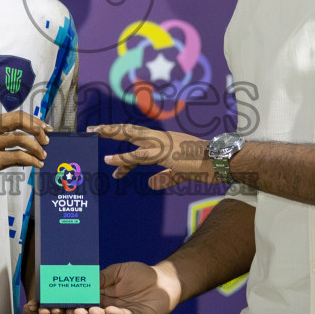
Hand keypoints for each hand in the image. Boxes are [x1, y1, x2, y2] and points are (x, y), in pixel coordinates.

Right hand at [0, 111, 48, 197]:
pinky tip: (36, 164)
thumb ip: (0, 139)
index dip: (34, 121)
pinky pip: (18, 157)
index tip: (45, 128)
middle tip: (46, 141)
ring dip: (37, 148)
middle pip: (20, 121)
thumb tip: (26, 141)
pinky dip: (31, 160)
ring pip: (22, 139)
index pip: (16, 115)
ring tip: (42, 156)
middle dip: (38, 130)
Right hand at [61, 261, 180, 313]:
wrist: (164, 279)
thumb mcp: (116, 272)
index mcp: (103, 300)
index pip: (85, 303)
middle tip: (70, 311)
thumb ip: (101, 277)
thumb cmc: (140, 275)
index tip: (60, 303)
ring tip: (88, 311)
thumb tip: (81, 280)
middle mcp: (111, 311)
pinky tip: (110, 310)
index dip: (73, 304)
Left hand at [89, 123, 212, 189]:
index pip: (141, 142)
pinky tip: (109, 161)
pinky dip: (123, 158)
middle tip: (92, 130)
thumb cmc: (206, 166)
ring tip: (94, 133)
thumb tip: (151, 184)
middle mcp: (162, 138)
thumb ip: (165, 177)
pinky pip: (139, 155)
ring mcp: (163, 143)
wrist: (221, 162)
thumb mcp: (181, 173)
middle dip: (111, 129)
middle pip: (131, 131)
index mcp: (166, 142)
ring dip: (111, 133)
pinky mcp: (164, 153)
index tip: (110, 155)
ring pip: (131, 136)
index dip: (124, 148)